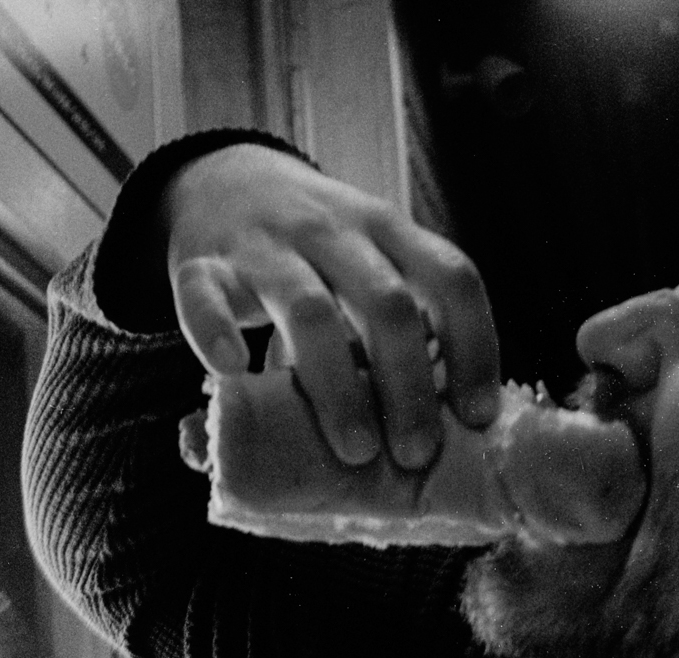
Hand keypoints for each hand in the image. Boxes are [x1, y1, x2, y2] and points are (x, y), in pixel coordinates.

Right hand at [160, 143, 502, 470]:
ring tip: (355, 449)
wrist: (222, 181)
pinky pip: (205, 297)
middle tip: (415, 454)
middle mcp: (334, 232)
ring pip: (309, 312)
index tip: (477, 416)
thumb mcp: (369, 259)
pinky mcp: (202, 264)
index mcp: (388, 230)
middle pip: (387, 306)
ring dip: (338, 387)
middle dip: (409, 387)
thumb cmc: (313, 249)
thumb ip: (400, 322)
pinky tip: (231, 372)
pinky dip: (215, 334)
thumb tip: (448, 422)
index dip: (475, 347)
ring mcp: (267, 246)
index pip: (451, 278)